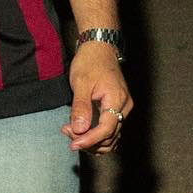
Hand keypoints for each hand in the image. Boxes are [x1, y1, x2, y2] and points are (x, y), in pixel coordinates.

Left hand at [63, 40, 131, 154]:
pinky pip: (110, 129)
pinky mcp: (117, 109)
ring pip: (111, 136)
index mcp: (117, 99)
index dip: (89, 140)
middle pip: (109, 136)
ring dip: (92, 140)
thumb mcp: (81, 83)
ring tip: (72, 131)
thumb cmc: (90, 61)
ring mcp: (123, 108)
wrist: (99, 48)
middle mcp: (124, 107)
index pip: (106, 130)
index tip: (73, 144)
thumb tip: (79, 130)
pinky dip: (97, 135)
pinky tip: (81, 130)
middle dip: (88, 140)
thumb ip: (81, 107)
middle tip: (67, 132)